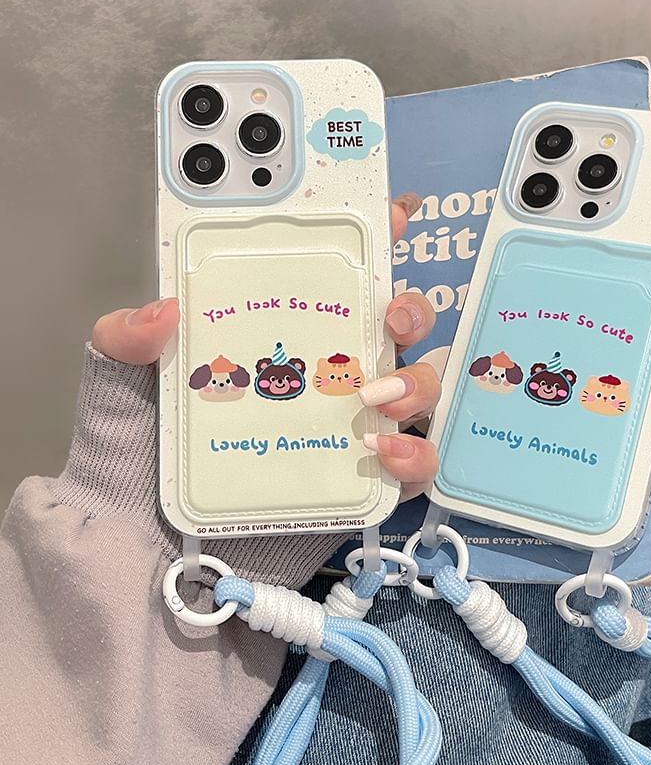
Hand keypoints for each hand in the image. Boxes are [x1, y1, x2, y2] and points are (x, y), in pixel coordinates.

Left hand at [91, 193, 439, 500]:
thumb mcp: (120, 380)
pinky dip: (415, 454)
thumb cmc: (138, 452)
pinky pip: (413, 464)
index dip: (375, 238)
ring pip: (417, 387)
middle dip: (411, 308)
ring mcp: (348, 425)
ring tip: (378, 396)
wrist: (142, 549)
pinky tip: (384, 452)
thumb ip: (127, 338)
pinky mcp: (360, 483)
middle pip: (396, 325)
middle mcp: (325, 371)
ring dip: (416, 381)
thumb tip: (165, 311)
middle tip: (390, 317)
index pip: (336, 275)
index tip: (396, 216)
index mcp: (280, 332)